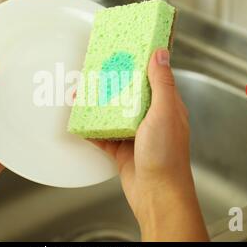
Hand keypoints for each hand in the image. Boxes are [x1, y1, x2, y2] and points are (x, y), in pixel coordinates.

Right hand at [92, 49, 208, 240]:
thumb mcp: (163, 112)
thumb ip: (161, 83)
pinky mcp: (121, 150)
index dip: (140, 64)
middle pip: (129, 95)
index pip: (154, 79)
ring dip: (98, 104)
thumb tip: (161, 53)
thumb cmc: (166, 156)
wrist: (157, 195)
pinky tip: (80, 119)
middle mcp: (151, 119)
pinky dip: (91, 128)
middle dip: (113, 83)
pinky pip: (103, 135)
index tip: (125, 51)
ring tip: (82, 92)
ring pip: (113, 114)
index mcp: (166, 107)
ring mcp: (135, 135)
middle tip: (96, 70)